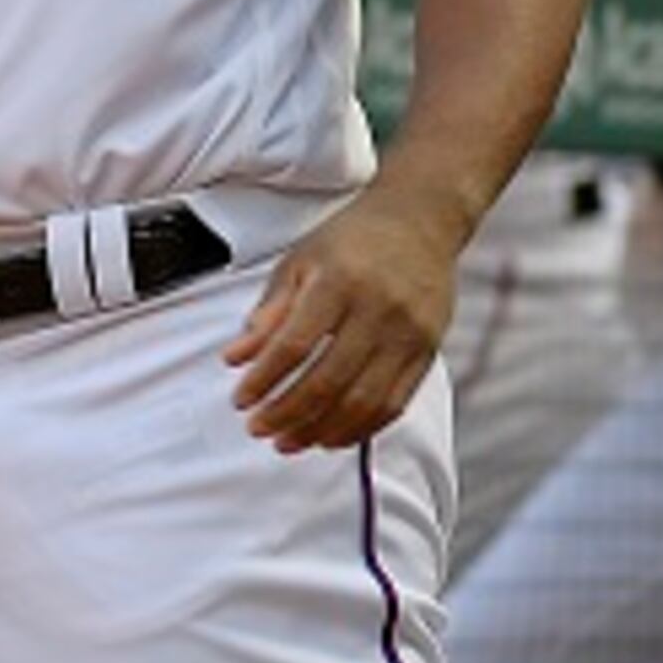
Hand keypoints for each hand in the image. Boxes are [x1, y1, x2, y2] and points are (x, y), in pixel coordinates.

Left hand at [223, 180, 466, 454]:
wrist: (420, 219)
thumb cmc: (352, 239)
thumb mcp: (299, 262)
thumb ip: (269, 312)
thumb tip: (235, 359)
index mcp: (338, 282)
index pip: (295, 345)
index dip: (264, 380)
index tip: (241, 401)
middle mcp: (377, 310)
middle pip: (328, 380)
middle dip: (287, 414)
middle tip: (259, 429)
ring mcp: (408, 334)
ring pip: (362, 401)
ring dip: (321, 430)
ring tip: (289, 442)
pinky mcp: (428, 351)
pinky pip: (394, 404)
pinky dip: (360, 429)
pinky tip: (331, 437)